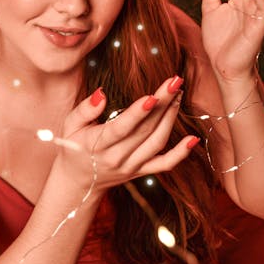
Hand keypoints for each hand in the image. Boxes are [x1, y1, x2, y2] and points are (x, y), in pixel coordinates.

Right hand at [56, 77, 198, 191]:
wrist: (78, 182)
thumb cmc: (73, 147)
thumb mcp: (70, 126)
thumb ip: (84, 109)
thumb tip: (102, 93)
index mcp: (98, 144)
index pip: (121, 128)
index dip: (138, 114)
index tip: (153, 97)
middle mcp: (117, 158)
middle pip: (145, 130)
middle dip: (162, 104)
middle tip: (174, 81)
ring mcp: (132, 167)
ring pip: (157, 142)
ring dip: (171, 118)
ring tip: (179, 93)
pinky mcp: (141, 172)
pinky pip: (164, 165)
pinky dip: (181, 154)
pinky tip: (194, 138)